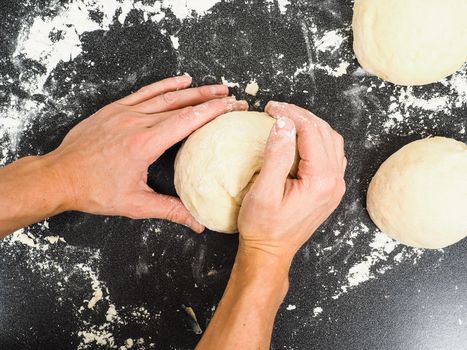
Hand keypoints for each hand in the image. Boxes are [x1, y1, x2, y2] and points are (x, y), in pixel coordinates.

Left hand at [44, 75, 247, 231]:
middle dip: (210, 100)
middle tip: (232, 96)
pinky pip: (145, 92)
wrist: (59, 176)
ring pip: (165, 95)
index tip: (232, 106)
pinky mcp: (114, 109)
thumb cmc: (94, 191)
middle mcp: (136, 122)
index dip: (214, 112)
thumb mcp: (135, 204)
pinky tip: (181, 80)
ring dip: (193, 90)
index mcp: (144, 144)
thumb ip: (170, 211)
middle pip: (182, 105)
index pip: (188, 121)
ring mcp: (124, 112)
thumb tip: (197, 224)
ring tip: (214, 87)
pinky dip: (165, 85)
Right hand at [238, 101, 345, 264]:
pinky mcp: (330, 190)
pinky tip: (300, 138)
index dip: (291, 114)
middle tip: (276, 109)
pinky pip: (331, 155)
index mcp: (321, 180)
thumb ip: (276, 155)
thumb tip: (283, 123)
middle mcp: (335, 182)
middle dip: (301, 116)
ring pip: (331, 142)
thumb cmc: (263, 226)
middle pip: (325, 133)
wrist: (270, 252)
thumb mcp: (263, 191)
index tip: (270, 108)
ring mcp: (335, 186)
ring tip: (287, 118)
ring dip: (311, 126)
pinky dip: (317, 140)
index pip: (311, 132)